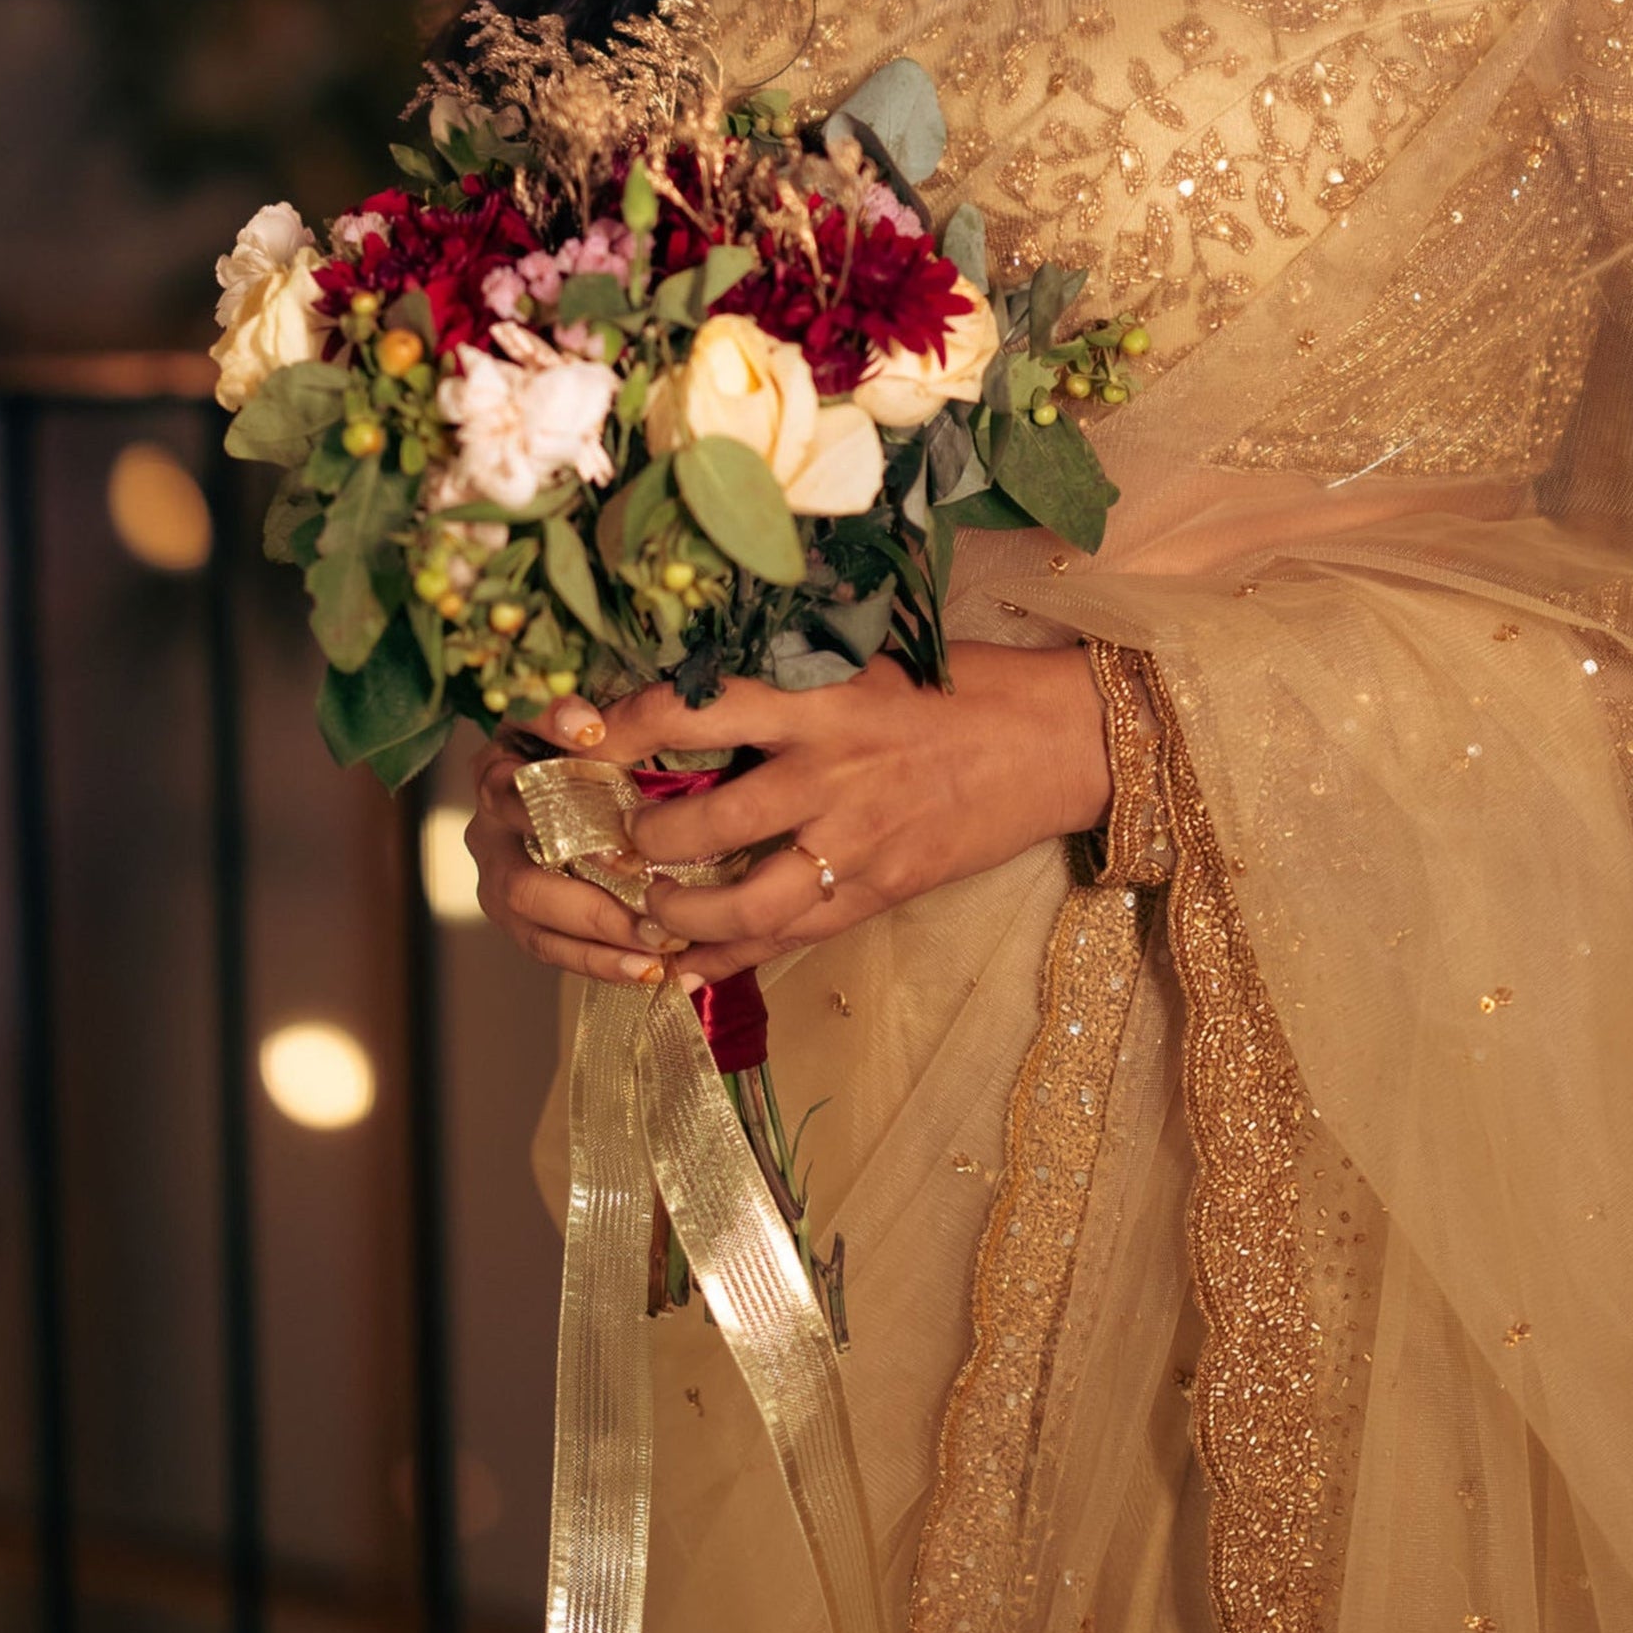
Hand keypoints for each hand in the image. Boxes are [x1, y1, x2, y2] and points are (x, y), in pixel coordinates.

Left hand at [465, 643, 1109, 990]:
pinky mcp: (879, 891)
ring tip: (646, 906)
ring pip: (741, 904)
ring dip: (678, 914)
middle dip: (641, 843)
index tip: (579, 734)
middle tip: (606, 839)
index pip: (699, 708)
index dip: (628, 725)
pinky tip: (686, 969)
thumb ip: (788, 679)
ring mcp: (855, 843)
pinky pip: (789, 939)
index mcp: (821, 700)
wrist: (1053, 742)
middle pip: (703, 825)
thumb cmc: (958, 688)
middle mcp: (830, 774)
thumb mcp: (867, 663)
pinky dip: (730, 962)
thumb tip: (697, 689)